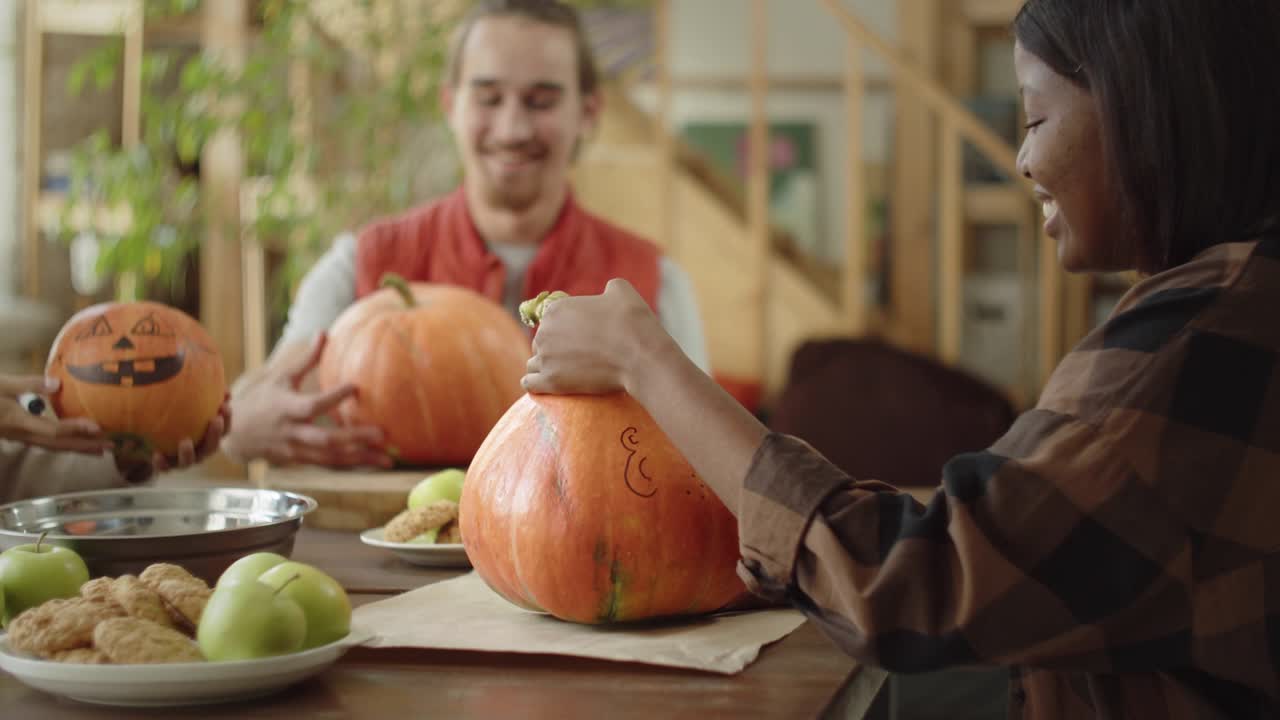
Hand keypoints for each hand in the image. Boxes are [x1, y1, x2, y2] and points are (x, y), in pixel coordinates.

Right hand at [0, 375, 110, 453]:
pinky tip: (75, 440)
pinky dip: (64, 442)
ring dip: (77, 447)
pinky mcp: (18, 433)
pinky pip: (46, 442)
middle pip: (58, 444)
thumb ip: (27, 384)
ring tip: (101, 449)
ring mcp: (19, 436)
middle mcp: (20, 434)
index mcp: (17, 422)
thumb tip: (56, 383)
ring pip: (53, 446)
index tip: (96, 427)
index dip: (74, 430)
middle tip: (112, 447)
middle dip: (85, 446)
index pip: (51, 430)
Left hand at [148, 395, 231, 472]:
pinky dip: (162, 463)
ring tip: (185, 442)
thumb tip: (216, 382)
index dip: (227, 419)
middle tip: (215, 420)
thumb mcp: (188, 406)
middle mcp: (199, 451)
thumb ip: (202, 394)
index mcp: (208, 438)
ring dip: (189, 452)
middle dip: (215, 434)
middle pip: (211, 447)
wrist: (152, 442)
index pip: (224, 429)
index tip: (225, 405)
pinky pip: (164, 467)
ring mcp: (183, 461)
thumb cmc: (177, 417)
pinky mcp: (166, 466)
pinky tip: (157, 454)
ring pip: (189, 461)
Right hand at [222, 332, 390, 467]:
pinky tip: (372, 462)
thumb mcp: (280, 377)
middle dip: (354, 438)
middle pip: (326, 439)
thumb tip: (324, 332)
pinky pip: (328, 464)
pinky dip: (351, 464)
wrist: (235, 434)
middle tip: (381, 434)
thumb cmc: (262, 399)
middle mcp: (292, 432)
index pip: (312, 404)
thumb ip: (306, 360)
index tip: (355, 386)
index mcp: (287, 408)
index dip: (333, 397)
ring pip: (330, 457)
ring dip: (359, 458)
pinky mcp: (300, 461)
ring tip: (388, 459)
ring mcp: (296, 450)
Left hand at [522, 279, 666, 395]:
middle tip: (576, 358)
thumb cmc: (631, 321)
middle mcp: (544, 331)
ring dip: (545, 367)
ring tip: (564, 373)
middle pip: (540, 343)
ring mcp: (546, 358)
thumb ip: (607, 289)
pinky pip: (530, 383)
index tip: (578, 340)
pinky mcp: (550, 381)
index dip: (563, 331)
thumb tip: (607, 294)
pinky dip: (536, 384)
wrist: (639, 354)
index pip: (549, 322)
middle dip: (554, 350)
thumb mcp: (621, 291)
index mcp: (556, 309)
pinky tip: (546, 385)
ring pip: (534, 364)